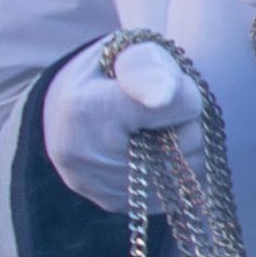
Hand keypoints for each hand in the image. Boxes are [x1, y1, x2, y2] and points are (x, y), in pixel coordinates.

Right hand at [40, 33, 206, 203]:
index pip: (182, 105)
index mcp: (87, 109)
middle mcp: (86, 158)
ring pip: (189, 173)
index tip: (166, 85)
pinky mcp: (114, 205)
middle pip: (190, 143)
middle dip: (187, 122)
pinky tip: (152, 154)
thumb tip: (163, 97)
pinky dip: (176, 171)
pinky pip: (178, 193)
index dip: (185, 91)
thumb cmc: (106, 73)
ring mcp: (97, 187)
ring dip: (186, 149)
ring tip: (154, 131)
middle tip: (160, 111)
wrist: (65, 110)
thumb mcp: (123, 51)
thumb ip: (147, 66)